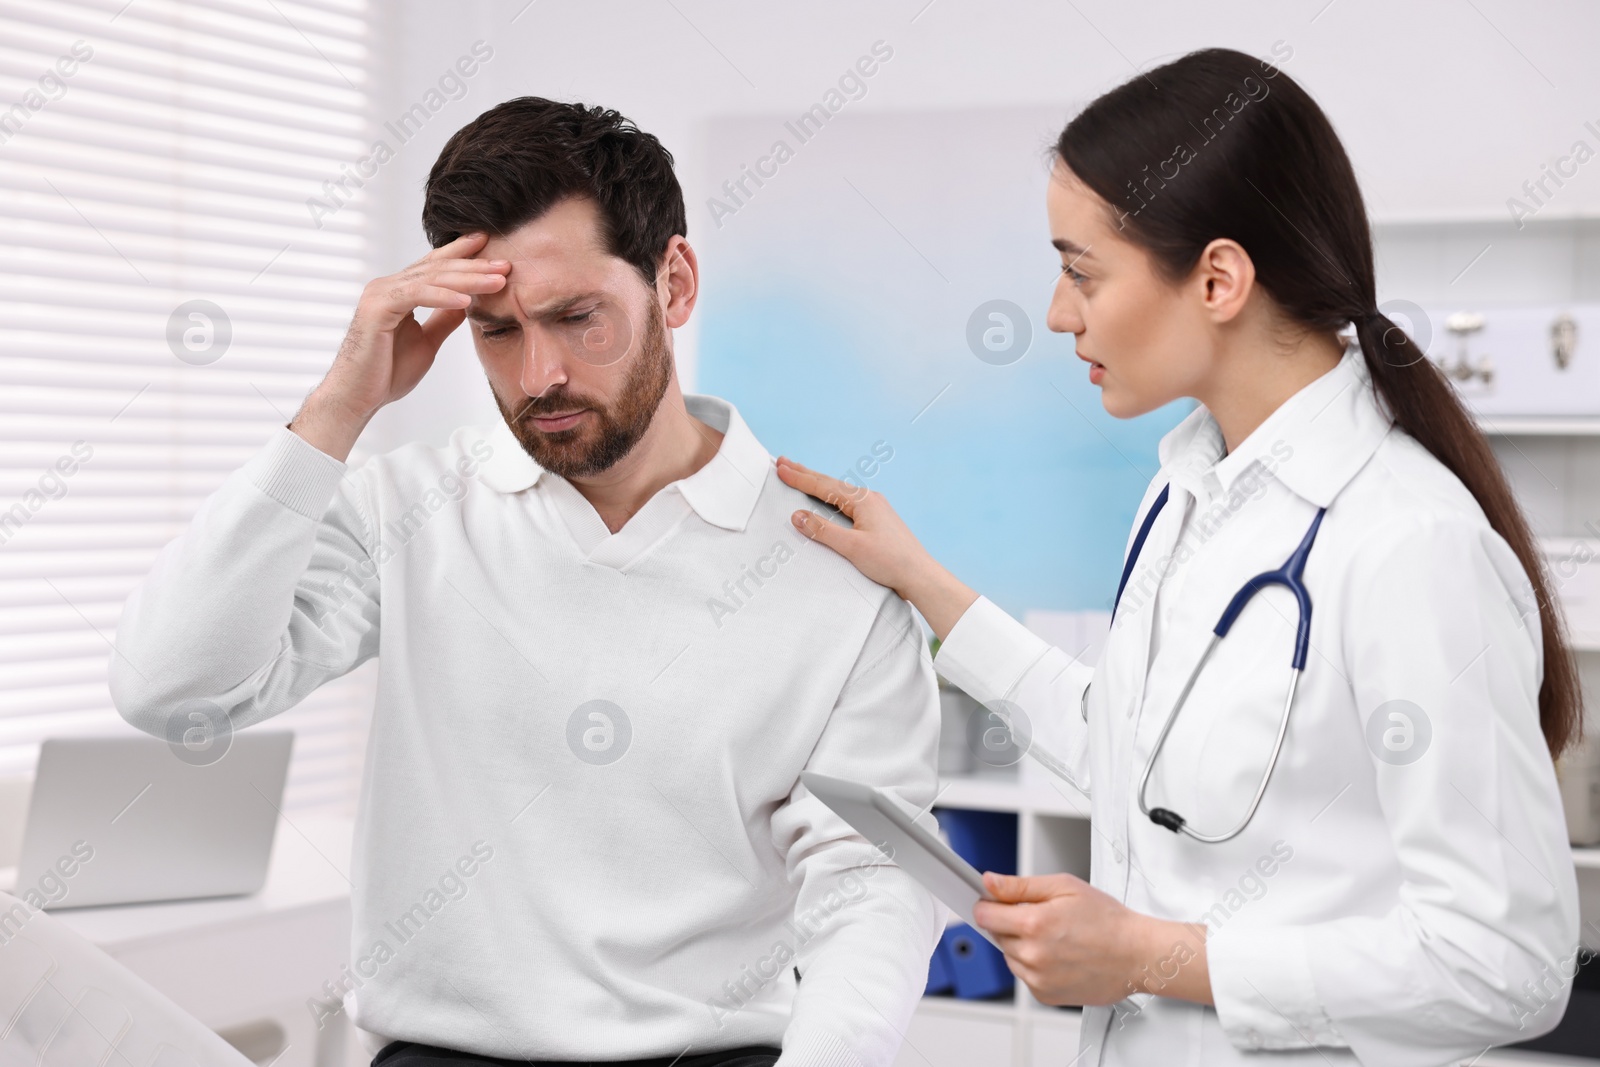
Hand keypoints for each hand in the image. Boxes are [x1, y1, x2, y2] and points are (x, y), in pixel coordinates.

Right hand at [292, 231, 510, 459]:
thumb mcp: (428, 341)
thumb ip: (444, 319)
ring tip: (497, 281)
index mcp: (399, 291)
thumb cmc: (387, 372)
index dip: (463, 253)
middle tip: (506, 264)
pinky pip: (416, 295)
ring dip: (467, 279)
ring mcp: (381, 294)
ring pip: (431, 278)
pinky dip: (443, 297)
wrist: (358, 397)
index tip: (491, 245)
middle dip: (474, 265)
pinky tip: (467, 301)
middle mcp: (388, 286)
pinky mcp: (377, 308)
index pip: (435, 265)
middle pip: (437, 268)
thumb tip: (468, 302)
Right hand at [774, 457, 978, 640]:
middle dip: (806, 474)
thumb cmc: (891, 561)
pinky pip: (847, 503)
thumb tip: (798, 516)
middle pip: (831, 484)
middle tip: (784, 463)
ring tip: (800, 476)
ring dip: (817, 484)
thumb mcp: (852, 547)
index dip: (800, 478)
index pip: (824, 486)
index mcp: (864, 500)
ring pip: (839, 493)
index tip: (781, 468)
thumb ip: (823, 530)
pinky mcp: (877, 521)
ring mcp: (875, 509)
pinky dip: (830, 497)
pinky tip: (827, 499)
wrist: (919, 575)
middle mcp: (870, 499)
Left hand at [973, 871, 1211, 1006]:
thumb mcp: (1064, 887)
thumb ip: (1020, 885)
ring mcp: (1038, 979)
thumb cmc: (1107, 920)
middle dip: (1012, 924)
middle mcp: (1032, 955)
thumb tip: (989, 882)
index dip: (989, 904)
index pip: (985, 915)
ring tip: (1056, 938)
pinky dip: (1034, 966)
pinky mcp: (1045, 995)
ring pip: (1010, 957)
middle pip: (997, 935)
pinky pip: (1025, 976)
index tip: (994, 902)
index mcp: (1034, 923)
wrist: (1136, 955)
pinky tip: (1058, 956)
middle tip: (1044, 918)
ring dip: (1022, 946)